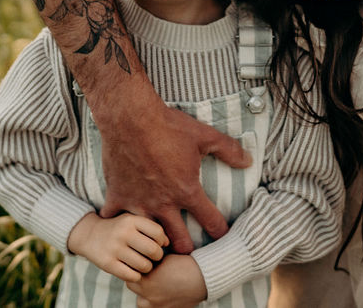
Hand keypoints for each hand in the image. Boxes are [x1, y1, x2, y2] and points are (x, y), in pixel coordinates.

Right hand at [68, 213, 167, 282]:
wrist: (90, 235)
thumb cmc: (120, 229)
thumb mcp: (132, 220)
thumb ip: (150, 228)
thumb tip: (167, 243)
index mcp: (131, 220)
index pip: (158, 232)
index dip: (162, 241)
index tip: (159, 244)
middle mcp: (123, 233)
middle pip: (153, 251)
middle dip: (157, 257)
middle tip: (153, 257)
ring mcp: (114, 248)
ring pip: (144, 266)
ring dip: (147, 268)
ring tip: (144, 264)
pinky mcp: (107, 263)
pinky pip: (132, 276)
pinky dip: (136, 275)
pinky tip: (134, 270)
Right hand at [97, 100, 251, 252]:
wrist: (130, 117)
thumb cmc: (168, 126)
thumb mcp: (205, 136)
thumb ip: (229, 150)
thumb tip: (249, 161)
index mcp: (187, 191)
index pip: (212, 223)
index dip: (220, 232)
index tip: (222, 235)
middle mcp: (164, 203)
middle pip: (180, 242)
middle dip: (187, 246)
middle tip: (189, 243)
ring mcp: (138, 203)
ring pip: (148, 238)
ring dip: (154, 239)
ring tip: (157, 238)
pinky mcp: (117, 197)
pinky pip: (113, 220)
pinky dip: (117, 221)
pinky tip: (120, 221)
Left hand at [126, 254, 206, 307]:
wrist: (203, 277)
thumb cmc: (183, 265)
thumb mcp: (162, 260)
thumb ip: (149, 264)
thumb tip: (140, 264)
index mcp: (147, 284)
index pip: (130, 277)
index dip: (136, 269)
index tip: (142, 265)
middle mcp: (149, 299)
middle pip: (134, 289)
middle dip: (140, 281)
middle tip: (149, 274)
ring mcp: (158, 307)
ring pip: (142, 302)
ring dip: (145, 294)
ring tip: (156, 285)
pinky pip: (155, 307)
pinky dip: (157, 300)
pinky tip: (164, 292)